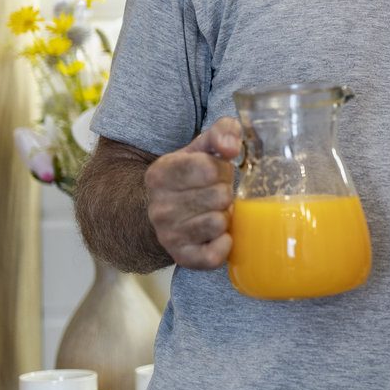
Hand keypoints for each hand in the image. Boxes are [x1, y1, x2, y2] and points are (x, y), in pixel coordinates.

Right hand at [142, 117, 240, 269]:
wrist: (162, 215)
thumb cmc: (189, 178)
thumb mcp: (201, 147)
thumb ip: (222, 132)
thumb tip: (230, 148)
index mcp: (160, 174)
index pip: (210, 168)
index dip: (221, 169)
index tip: (212, 173)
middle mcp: (159, 207)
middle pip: (219, 196)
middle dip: (225, 193)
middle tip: (215, 195)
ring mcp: (168, 235)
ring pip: (219, 222)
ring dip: (224, 216)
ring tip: (213, 212)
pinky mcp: (181, 257)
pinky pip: (215, 255)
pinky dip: (224, 244)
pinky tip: (216, 235)